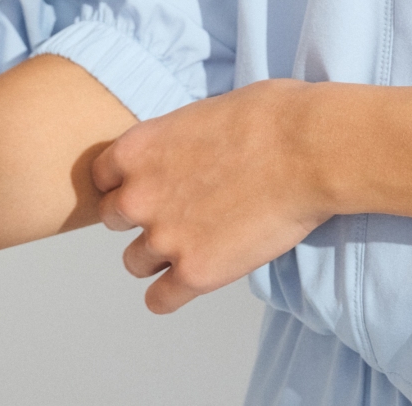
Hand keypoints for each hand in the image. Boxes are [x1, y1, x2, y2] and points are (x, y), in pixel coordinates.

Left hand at [92, 79, 333, 313]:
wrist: (310, 149)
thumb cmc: (272, 117)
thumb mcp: (208, 110)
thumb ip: (178, 139)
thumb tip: (184, 151)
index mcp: (139, 149)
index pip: (101, 176)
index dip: (127, 178)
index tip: (153, 180)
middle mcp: (139, 196)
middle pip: (114, 219)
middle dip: (143, 213)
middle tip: (181, 206)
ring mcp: (164, 238)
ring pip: (135, 262)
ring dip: (160, 253)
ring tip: (198, 238)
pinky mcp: (194, 273)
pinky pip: (159, 300)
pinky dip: (174, 291)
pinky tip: (200, 272)